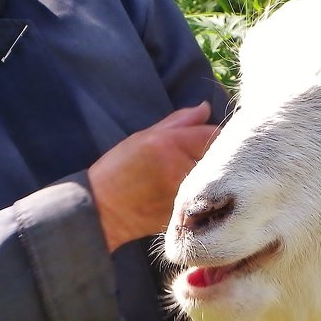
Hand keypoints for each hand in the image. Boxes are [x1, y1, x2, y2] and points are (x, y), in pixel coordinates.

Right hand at [88, 103, 217, 251]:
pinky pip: (205, 197)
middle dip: (211, 156)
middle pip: (217, 157)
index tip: (203, 140)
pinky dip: (201, 193)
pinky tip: (184, 193)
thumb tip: (206, 108)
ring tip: (185, 178)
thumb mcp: (144, 136)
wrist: (103, 211)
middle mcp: (180, 168)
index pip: (213, 134)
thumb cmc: (118, 169)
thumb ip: (179, 121)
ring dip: (208, 176)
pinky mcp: (186, 213)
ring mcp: (185, 194)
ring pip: (213, 178)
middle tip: (193, 160)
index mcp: (168, 144)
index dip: (211, 135)